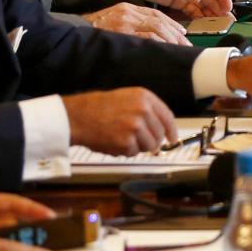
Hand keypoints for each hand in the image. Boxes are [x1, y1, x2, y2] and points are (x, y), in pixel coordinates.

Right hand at [62, 87, 177, 155]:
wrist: (79, 116)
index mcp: (145, 97)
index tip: (172, 139)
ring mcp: (135, 127)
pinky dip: (124, 151)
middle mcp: (143, 111)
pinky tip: (113, 141)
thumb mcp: (128, 98)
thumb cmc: (100, 107)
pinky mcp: (126, 142)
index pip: (167, 117)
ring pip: (148, 146)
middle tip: (138, 141)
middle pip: (159, 135)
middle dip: (151, 141)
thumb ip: (147, 110)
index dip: (171, 130)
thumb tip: (163, 129)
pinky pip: (133, 153)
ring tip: (121, 138)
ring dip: (137, 146)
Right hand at [81, 3, 188, 44]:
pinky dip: (159, 43)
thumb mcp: (112, 23)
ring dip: (171, 40)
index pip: (155, 14)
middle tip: (186, 45)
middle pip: (159, 21)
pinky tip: (166, 50)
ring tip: (179, 50)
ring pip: (156, 28)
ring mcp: (124, 23)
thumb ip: (130, 26)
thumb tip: (152, 38)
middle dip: (175, 34)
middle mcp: (127, 13)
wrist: (72, 34)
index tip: (182, 33)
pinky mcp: (121, 33)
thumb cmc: (91, 33)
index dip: (171, 24)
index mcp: (126, 8)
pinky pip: (147, 38)